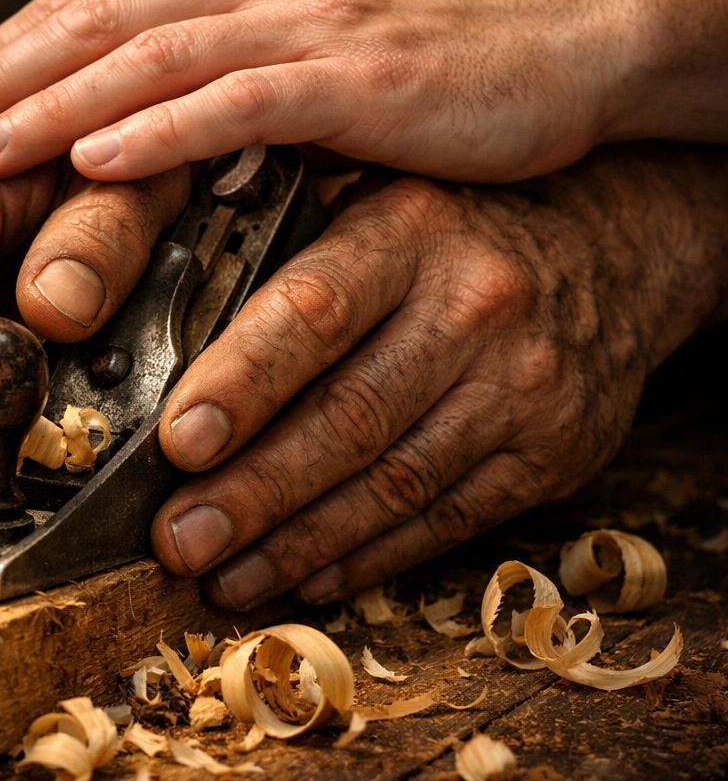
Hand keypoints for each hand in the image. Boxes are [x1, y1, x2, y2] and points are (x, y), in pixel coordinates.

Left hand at [0, 0, 619, 185]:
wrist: (556, 50)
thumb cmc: (421, 75)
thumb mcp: (301, 66)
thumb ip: (216, 87)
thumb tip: (129, 143)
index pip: (84, 12)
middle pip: (91, 24)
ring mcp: (303, 24)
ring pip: (147, 58)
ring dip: (51, 105)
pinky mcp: (355, 75)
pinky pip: (238, 100)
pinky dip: (161, 129)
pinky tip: (97, 158)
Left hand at [148, 142, 727, 607]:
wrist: (609, 250)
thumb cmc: (458, 229)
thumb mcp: (379, 203)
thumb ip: (292, 256)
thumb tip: (170, 343)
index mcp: (410, 231)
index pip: (314, 311)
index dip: (242, 383)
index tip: (175, 443)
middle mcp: (475, 307)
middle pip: (349, 419)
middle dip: (253, 492)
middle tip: (178, 540)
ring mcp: (522, 388)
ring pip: (394, 485)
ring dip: (298, 543)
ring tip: (224, 574)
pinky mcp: (552, 453)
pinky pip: (446, 520)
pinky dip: (368, 556)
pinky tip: (306, 577)